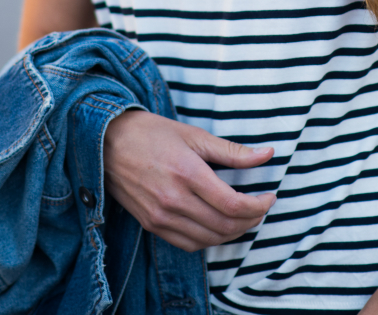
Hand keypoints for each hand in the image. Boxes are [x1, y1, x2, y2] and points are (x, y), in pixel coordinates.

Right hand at [103, 110, 275, 250]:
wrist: (108, 143)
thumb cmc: (152, 133)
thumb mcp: (194, 135)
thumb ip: (232, 151)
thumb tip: (266, 154)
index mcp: (187, 173)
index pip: (233, 204)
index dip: (258, 206)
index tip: (269, 197)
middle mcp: (174, 200)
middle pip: (224, 225)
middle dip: (251, 220)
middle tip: (260, 207)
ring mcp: (161, 216)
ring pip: (209, 239)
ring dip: (233, 232)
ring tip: (244, 216)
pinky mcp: (152, 225)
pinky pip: (188, 244)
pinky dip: (209, 240)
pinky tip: (218, 226)